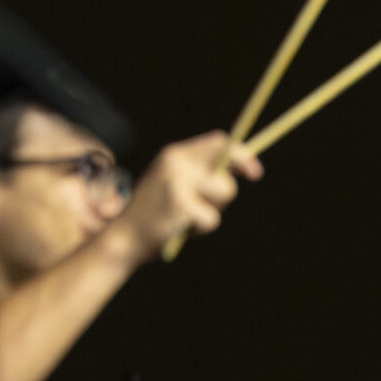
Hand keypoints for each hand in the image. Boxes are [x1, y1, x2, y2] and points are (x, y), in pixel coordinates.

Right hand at [113, 131, 260, 251]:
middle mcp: (176, 162)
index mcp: (175, 155)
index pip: (219, 142)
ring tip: (186, 217)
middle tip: (203, 207)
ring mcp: (177, 181)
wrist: (124, 238)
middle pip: (227, 168)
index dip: (242, 154)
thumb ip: (205, 173)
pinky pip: (211, 219)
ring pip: (224, 192)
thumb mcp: (178, 184)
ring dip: (212, 211)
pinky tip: (180, 228)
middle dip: (224, 193)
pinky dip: (201, 228)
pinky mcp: (178, 203)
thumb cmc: (157, 214)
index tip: (256, 173)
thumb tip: (248, 165)